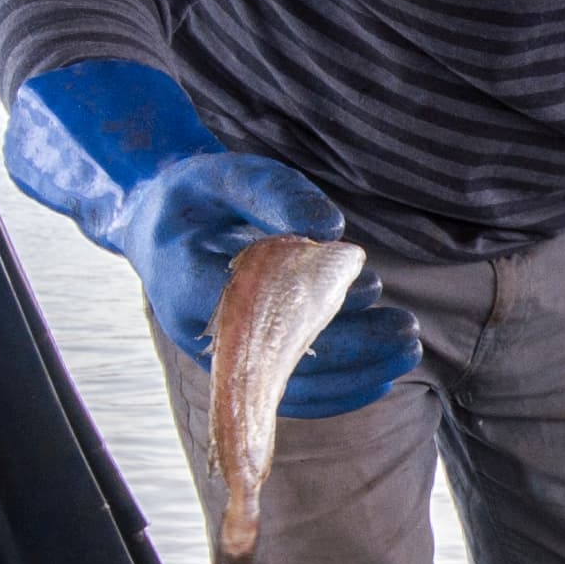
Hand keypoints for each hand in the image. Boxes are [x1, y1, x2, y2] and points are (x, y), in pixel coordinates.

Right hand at [7, 60, 419, 414]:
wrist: (158, 226)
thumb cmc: (197, 196)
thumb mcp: (226, 172)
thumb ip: (274, 191)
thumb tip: (332, 230)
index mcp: (183, 281)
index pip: (251, 306)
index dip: (312, 304)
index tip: (366, 286)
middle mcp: (198, 331)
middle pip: (279, 356)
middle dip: (350, 347)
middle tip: (407, 328)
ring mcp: (218, 355)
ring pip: (288, 384)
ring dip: (352, 374)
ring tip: (407, 348)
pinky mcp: (238, 365)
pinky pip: (288, 391)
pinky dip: (336, 389)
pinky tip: (381, 376)